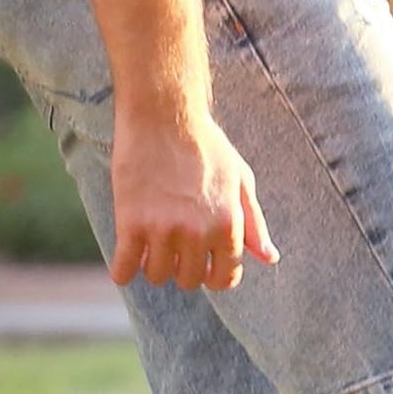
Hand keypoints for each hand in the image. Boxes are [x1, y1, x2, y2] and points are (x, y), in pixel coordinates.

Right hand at [109, 109, 278, 290]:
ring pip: (158, 275)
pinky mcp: (130, 221)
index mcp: (227, 226)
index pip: (225, 277)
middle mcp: (197, 233)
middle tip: (177, 251)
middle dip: (185, 270)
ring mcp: (162, 229)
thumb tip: (269, 259)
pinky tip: (124, 270)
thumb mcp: (241, 181)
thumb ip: (254, 224)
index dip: (215, 275)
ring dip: (156, 268)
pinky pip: (125, 265)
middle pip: (190, 279)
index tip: (205, 266)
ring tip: (153, 249)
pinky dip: (123, 272)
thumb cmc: (206, 145)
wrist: (164, 114)